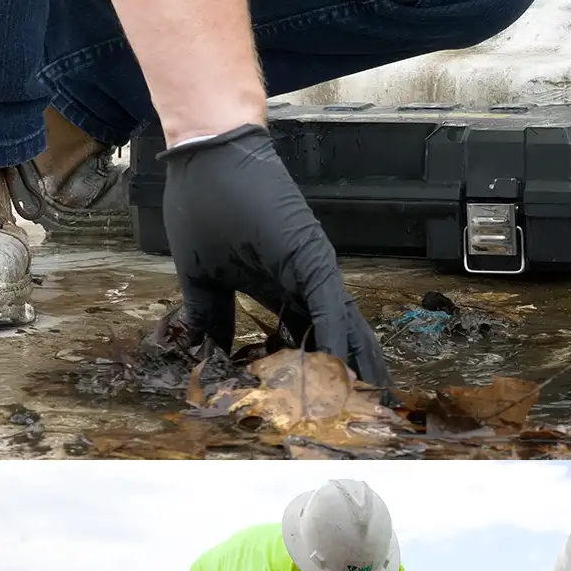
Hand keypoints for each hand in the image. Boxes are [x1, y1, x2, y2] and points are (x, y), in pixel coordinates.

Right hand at [162, 125, 390, 385]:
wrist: (206, 154)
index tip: (323, 409)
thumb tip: (207, 352)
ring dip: (356, 369)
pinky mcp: (312, 258)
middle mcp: (304, 284)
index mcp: (279, 289)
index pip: (306, 341)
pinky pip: (329, 307)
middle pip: (337, 340)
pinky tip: (345, 370)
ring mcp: (313, 271)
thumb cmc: (202, 204)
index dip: (316, 375)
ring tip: (370, 405)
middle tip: (365, 416)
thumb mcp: (200, 276)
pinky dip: (337, 340)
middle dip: (352, 379)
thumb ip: (210, 315)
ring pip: (344, 329)